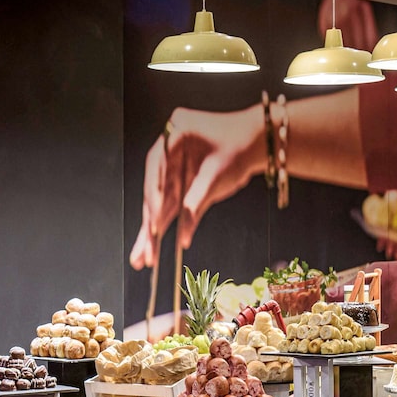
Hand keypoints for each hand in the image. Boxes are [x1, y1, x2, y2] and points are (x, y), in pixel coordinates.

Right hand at [130, 105, 264, 270]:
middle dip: (150, 227)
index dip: (155, 203)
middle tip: (144, 256)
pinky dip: (164, 227)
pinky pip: (169, 208)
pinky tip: (152, 248)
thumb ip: (197, 202)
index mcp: (174, 136)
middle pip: (154, 193)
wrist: (254, 141)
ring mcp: (171, 169)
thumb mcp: (218, 176)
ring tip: (141, 259)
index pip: (158, 174)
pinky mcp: (178, 183)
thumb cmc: (239, 149)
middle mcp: (167, 152)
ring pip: (158, 205)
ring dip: (150, 233)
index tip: (154, 227)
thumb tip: (183, 235)